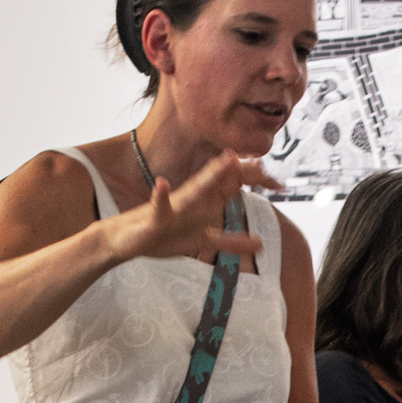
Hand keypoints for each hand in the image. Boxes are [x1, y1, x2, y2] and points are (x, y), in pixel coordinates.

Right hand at [110, 150, 269, 267]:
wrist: (125, 241)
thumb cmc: (164, 238)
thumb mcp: (204, 240)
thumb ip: (232, 241)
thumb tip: (261, 243)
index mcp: (202, 204)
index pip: (230, 188)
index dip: (251, 182)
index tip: (276, 178)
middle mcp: (190, 201)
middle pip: (220, 183)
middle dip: (240, 172)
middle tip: (261, 160)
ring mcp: (172, 208)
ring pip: (195, 190)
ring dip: (211, 175)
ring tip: (227, 159)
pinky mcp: (153, 219)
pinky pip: (157, 207)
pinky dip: (160, 197)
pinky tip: (161, 185)